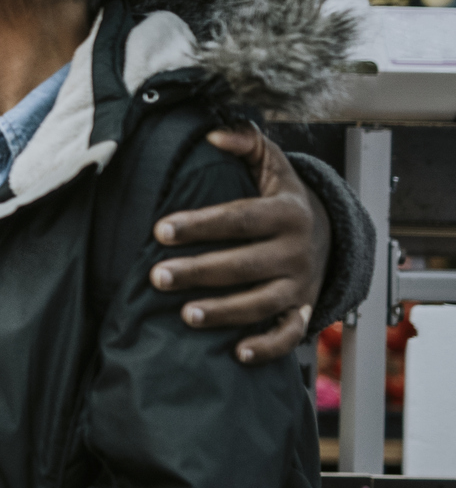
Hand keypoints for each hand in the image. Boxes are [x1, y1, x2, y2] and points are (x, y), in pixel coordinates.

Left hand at [152, 127, 329, 364]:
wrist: (330, 233)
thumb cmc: (283, 197)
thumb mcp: (272, 165)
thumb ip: (246, 143)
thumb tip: (212, 134)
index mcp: (286, 213)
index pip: (239, 219)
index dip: (200, 225)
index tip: (160, 229)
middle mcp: (296, 251)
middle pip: (244, 264)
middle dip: (199, 271)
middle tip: (157, 276)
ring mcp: (300, 285)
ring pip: (262, 303)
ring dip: (224, 312)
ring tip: (185, 315)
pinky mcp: (303, 310)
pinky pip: (288, 334)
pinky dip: (266, 347)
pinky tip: (235, 353)